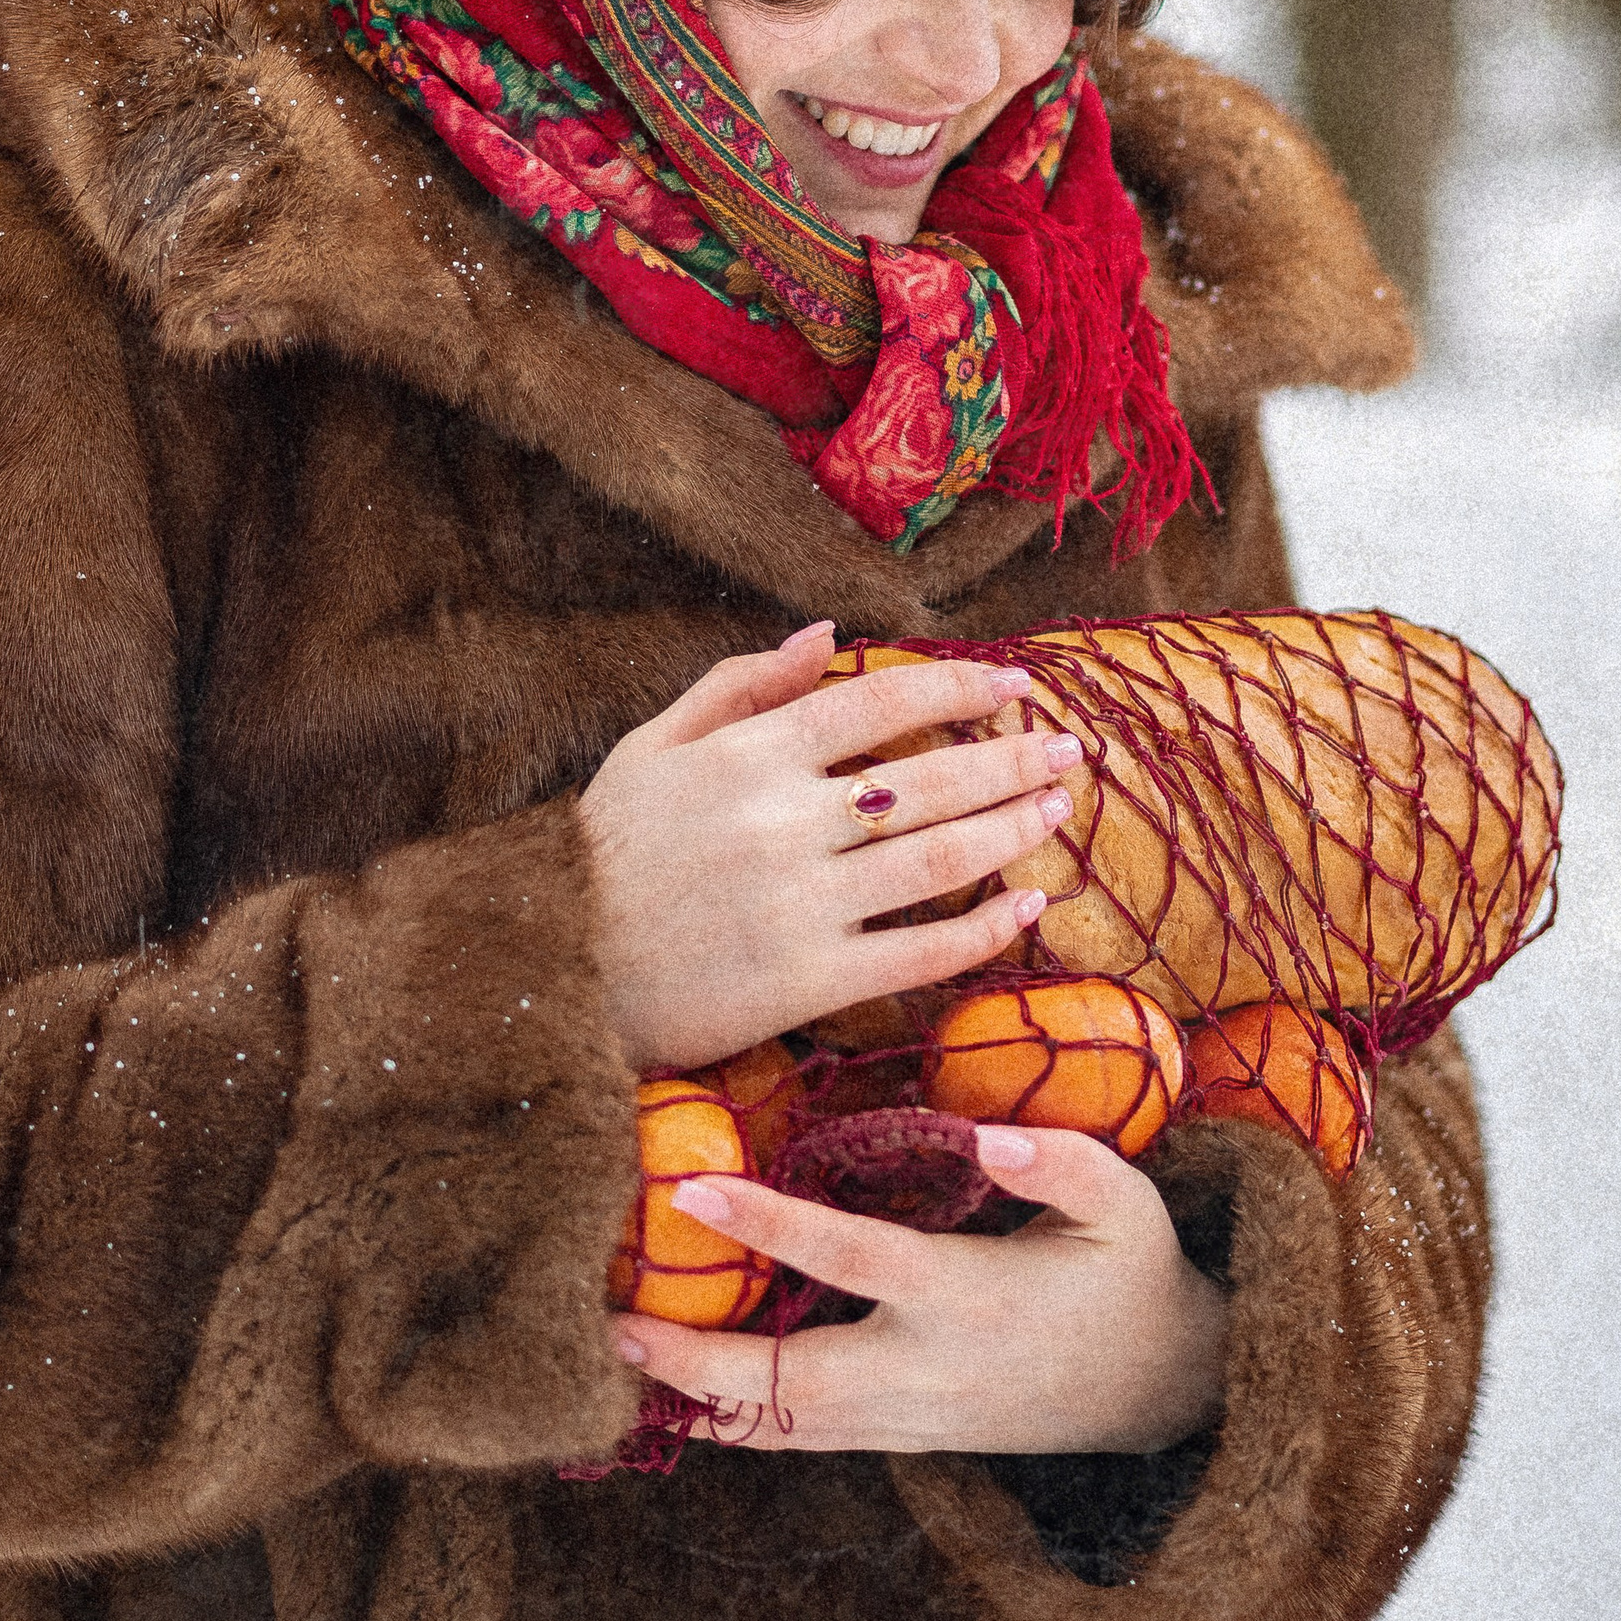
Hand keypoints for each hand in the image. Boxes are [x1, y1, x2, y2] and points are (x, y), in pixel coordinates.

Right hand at [580, 620, 1083, 1072]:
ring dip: (1012, 831)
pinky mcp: (806, 983)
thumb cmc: (603, 854)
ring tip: (1057, 810)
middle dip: (1012, 760)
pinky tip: (1025, 909)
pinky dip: (982, 931)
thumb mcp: (653, 749)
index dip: (960, 689)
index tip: (1015, 686)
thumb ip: (739, 687)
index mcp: (747, 755)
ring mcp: (800, 905)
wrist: (549, 970)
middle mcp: (783, 823)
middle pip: (929, 779)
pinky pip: (917, 954)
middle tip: (1071, 750)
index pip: (880, 703)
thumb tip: (823, 638)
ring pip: (937, 860)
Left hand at [613, 1125, 1228, 1456]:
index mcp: (971, 1298)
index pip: (852, 1258)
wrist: (1162, 1392)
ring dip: (697, 1396)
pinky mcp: (902, 1438)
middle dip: (696, 1362)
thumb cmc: (1132, 1277)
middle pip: (789, 1383)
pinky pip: (803, 1437)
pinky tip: (674, 1389)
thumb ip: (1063, 1162)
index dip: (770, 1224)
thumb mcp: (1126, 1208)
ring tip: (618, 1352)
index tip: (693, 1190)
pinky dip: (735, 1419)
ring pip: (784, 1426)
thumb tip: (987, 1132)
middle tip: (611, 1323)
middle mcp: (927, 1371)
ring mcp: (910, 1420)